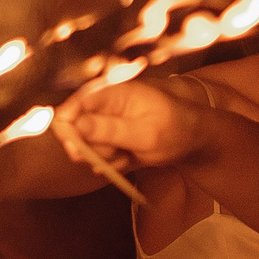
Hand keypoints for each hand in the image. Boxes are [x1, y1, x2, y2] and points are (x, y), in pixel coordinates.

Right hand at [57, 78, 209, 170]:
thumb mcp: (146, 132)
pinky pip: (96, 158)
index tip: (72, 144)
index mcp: (112, 94)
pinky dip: (110, 164)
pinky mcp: (108, 142)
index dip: (67, 123)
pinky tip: (128, 160)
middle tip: (113, 154)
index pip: (76, 103)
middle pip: (74, 128)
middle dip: (90, 147)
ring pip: (84, 146)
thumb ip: (110, 129)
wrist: (191, 141)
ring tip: (127, 155)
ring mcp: (105, 126)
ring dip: (103, 157)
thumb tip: (76, 124)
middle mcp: (104, 107)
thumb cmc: (175, 128)